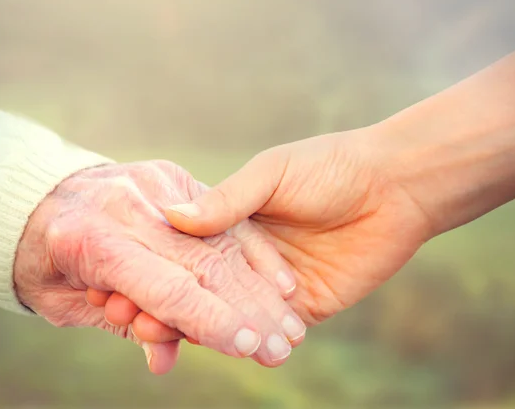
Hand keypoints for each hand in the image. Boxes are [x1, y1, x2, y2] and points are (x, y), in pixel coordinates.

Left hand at [14, 160, 304, 373]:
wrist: (36, 197)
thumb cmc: (48, 262)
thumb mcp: (68, 304)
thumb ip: (123, 324)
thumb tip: (163, 361)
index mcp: (92, 241)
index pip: (165, 288)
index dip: (209, 319)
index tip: (247, 346)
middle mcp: (127, 207)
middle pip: (202, 264)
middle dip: (248, 310)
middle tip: (282, 346)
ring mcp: (152, 185)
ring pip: (219, 241)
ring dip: (260, 287)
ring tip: (291, 324)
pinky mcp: (170, 175)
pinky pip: (221, 214)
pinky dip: (252, 250)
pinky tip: (282, 281)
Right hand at [98, 128, 430, 333]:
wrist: (395, 186)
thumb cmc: (330, 166)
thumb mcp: (272, 172)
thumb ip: (227, 199)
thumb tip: (170, 216)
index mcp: (236, 220)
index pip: (186, 252)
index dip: (155, 266)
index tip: (119, 279)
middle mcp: (249, 257)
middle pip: (200, 287)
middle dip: (164, 302)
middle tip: (127, 318)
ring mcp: (274, 286)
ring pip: (228, 313)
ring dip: (193, 326)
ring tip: (156, 337)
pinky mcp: (305, 308)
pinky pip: (268, 329)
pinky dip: (242, 339)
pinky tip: (212, 347)